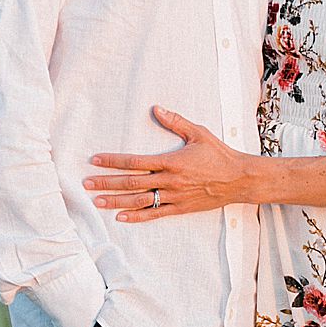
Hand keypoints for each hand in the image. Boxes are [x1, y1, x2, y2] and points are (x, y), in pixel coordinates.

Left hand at [84, 108, 255, 220]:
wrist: (239, 179)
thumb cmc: (219, 154)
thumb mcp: (199, 133)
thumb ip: (176, 122)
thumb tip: (156, 109)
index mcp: (171, 161)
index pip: (135, 161)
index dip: (113, 161)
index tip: (95, 160)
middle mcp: (170, 180)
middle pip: (131, 183)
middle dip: (107, 183)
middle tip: (86, 184)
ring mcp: (174, 196)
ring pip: (140, 201)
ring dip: (116, 201)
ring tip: (97, 201)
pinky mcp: (180, 208)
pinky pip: (155, 214)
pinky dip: (137, 217)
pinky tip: (121, 217)